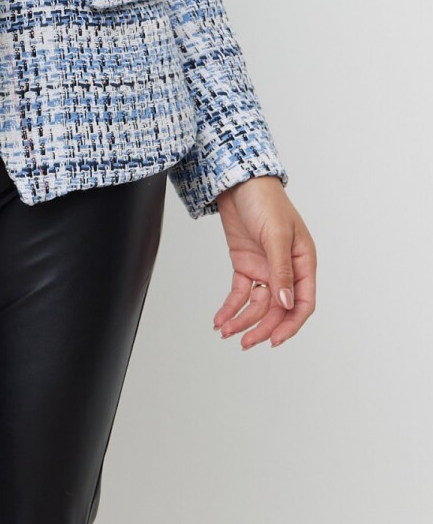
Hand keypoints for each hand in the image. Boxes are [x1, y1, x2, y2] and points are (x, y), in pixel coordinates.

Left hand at [213, 175, 315, 348]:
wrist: (237, 181)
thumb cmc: (266, 201)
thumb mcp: (276, 235)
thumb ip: (281, 269)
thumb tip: (286, 303)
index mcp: (303, 263)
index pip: (302, 303)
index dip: (290, 325)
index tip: (274, 340)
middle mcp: (286, 269)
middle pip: (277, 309)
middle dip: (262, 327)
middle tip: (245, 342)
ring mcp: (265, 268)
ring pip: (257, 304)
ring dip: (243, 319)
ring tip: (225, 331)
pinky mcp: (245, 264)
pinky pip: (240, 292)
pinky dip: (231, 307)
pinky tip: (220, 319)